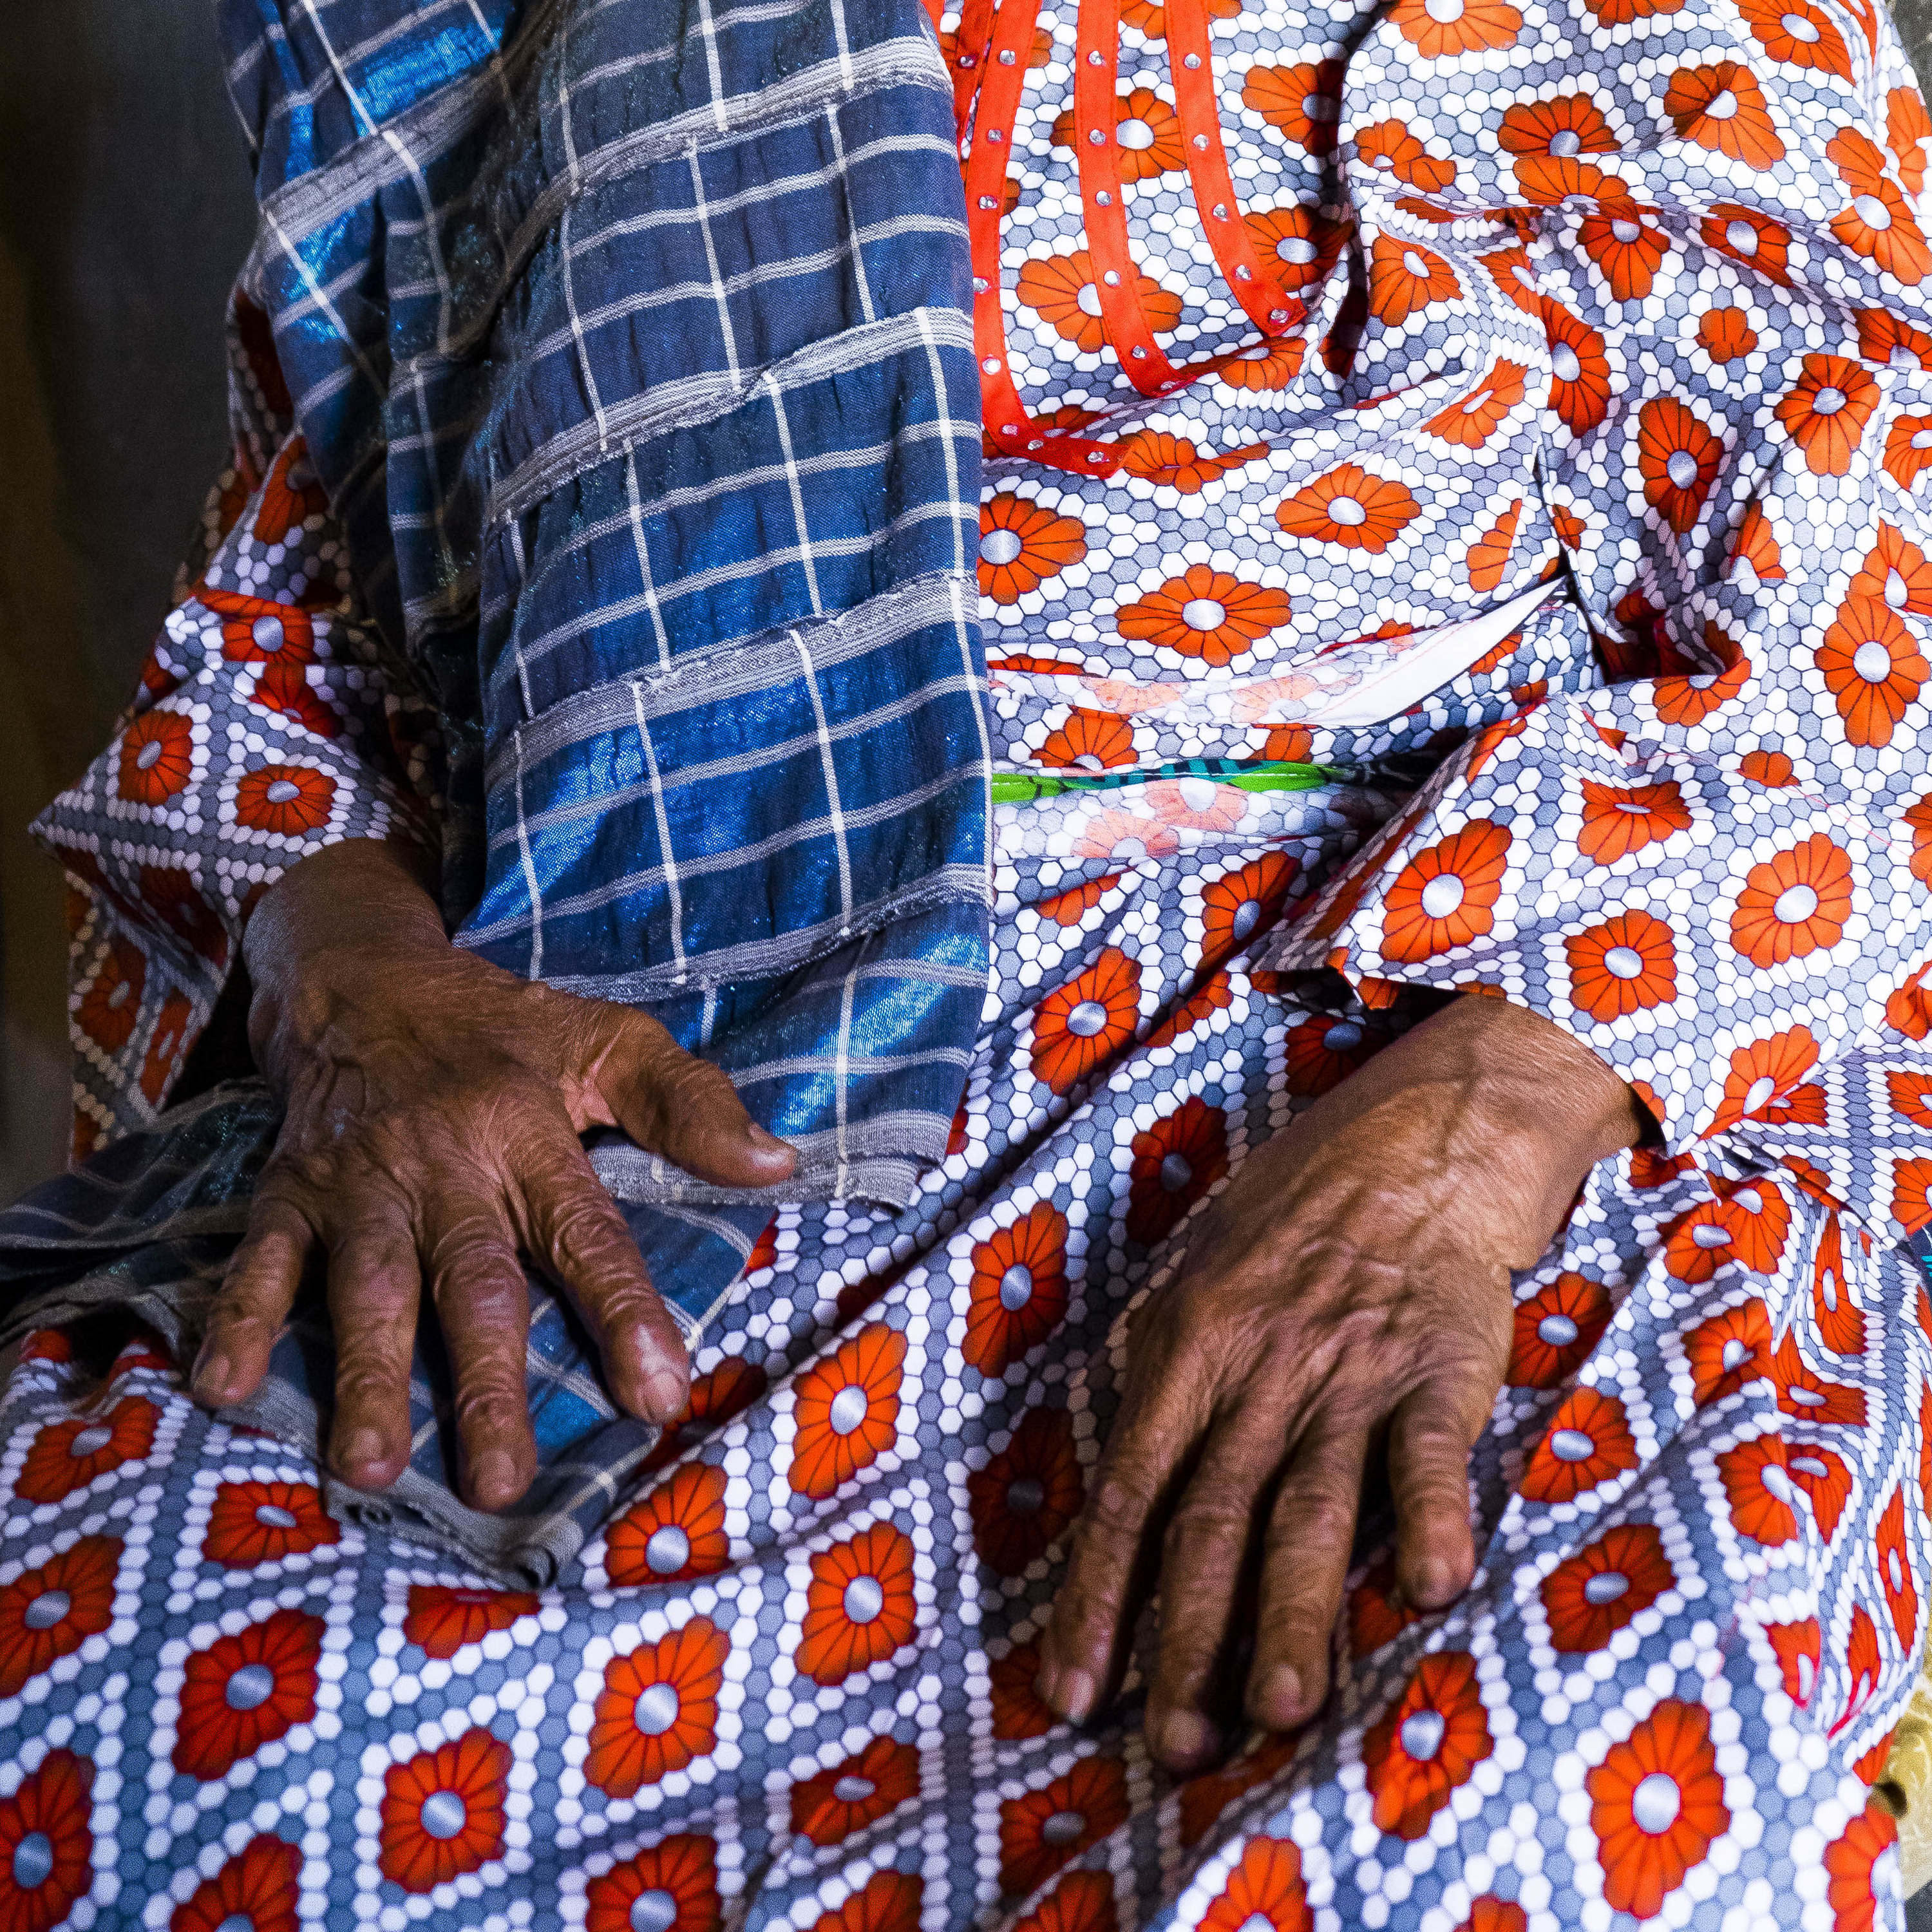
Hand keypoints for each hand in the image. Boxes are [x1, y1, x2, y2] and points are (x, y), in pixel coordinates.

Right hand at [190, 838, 794, 1509]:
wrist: (365, 977)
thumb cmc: (505, 1028)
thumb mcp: (609, 1039)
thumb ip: (688, 1104)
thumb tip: (778, 1165)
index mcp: (530, 1131)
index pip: (588, 1234)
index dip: (625, 1315)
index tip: (658, 1395)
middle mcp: (444, 1162)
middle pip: (471, 1282)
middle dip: (484, 1384)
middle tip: (501, 1483)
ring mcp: (359, 1180)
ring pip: (365, 1285)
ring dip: (365, 1376)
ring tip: (370, 1465)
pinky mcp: (288, 1189)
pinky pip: (258, 1259)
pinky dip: (238, 1321)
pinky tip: (224, 1391)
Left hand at [1035, 993, 1642, 1769]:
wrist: (1408, 1150)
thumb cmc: (1287, 1229)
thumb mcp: (1195, 1287)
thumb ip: (1166, 1390)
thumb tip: (1122, 1502)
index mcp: (1186, 1350)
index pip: (1128, 1490)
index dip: (1095, 1595)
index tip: (1068, 1689)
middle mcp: (1259, 1370)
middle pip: (1212, 1519)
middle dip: (1188, 1638)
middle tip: (1173, 1744)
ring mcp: (1349, 1372)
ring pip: (1312, 1509)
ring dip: (1295, 1613)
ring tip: (1278, 1711)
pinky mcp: (1438, 1371)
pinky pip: (1430, 1456)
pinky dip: (1432, 1519)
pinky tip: (1429, 1590)